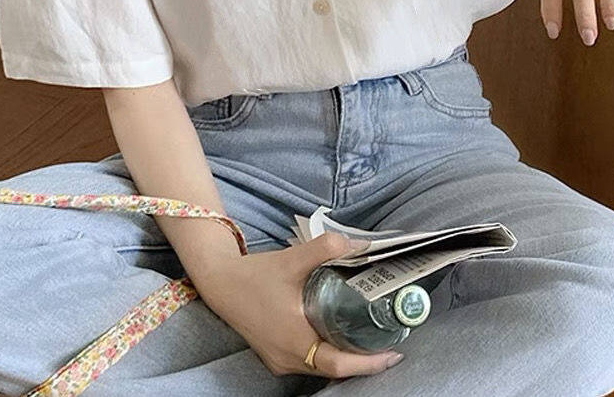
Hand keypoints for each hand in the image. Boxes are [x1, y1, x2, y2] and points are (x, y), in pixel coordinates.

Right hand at [192, 231, 403, 377]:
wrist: (220, 282)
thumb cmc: (255, 275)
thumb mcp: (292, 259)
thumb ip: (326, 248)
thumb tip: (359, 244)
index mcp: (294, 339)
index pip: (339, 364)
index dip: (368, 363)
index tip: (393, 354)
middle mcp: (288, 357)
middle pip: (334, 369)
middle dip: (363, 361)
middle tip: (388, 344)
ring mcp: (280, 359)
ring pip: (321, 367)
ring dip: (346, 358)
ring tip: (369, 340)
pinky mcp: (275, 355)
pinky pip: (309, 362)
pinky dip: (328, 353)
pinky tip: (339, 336)